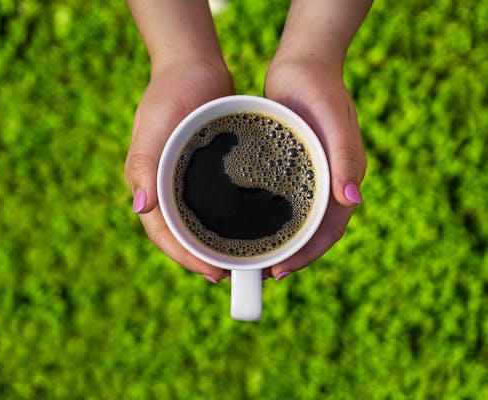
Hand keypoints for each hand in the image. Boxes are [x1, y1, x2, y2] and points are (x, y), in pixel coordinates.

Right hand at [125, 59, 233, 282]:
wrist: (194, 68)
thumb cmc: (170, 94)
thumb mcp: (154, 126)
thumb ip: (144, 164)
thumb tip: (141, 207)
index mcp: (150, 184)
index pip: (164, 233)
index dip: (186, 257)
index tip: (214, 273)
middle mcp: (167, 188)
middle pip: (182, 235)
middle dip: (203, 259)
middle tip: (233, 275)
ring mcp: (186, 182)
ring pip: (199, 223)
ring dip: (216, 244)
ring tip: (242, 261)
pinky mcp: (206, 172)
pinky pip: (215, 204)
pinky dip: (227, 220)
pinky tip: (248, 228)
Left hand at [263, 58, 366, 279]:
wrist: (303, 65)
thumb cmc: (321, 90)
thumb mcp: (334, 120)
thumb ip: (346, 157)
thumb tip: (353, 200)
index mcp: (343, 179)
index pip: (329, 229)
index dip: (307, 253)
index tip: (280, 270)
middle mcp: (327, 183)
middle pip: (310, 231)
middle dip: (290, 255)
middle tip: (261, 273)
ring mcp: (308, 177)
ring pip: (295, 220)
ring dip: (278, 241)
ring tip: (252, 258)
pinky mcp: (289, 167)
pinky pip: (282, 201)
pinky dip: (268, 218)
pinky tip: (247, 226)